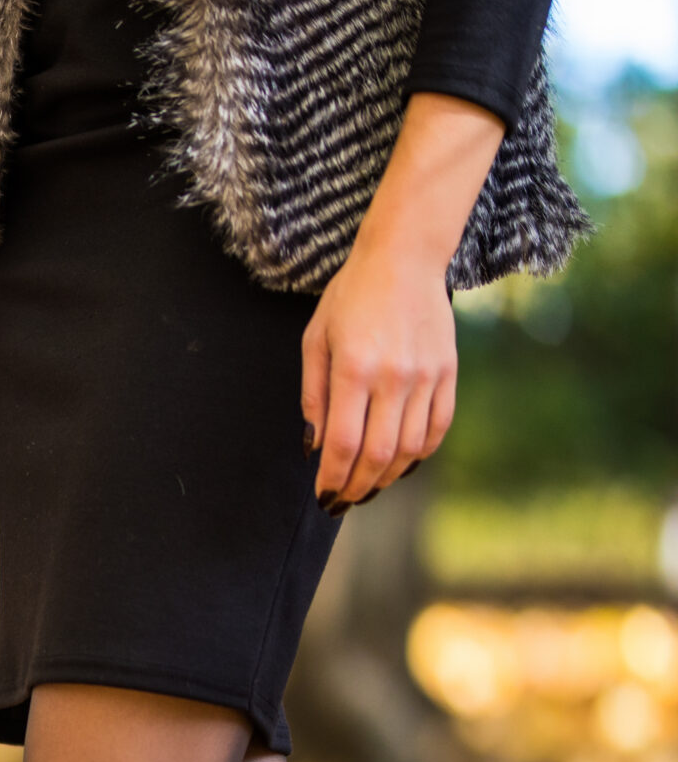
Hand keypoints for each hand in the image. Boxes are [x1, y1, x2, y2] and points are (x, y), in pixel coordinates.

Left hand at [302, 92, 505, 512]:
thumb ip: (313, 397)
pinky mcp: (448, 372)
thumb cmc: (349, 299)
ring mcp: (426, 375)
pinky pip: (438, 426)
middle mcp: (393, 377)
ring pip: (410, 447)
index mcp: (354, 369)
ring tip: (368, 487)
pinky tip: (401, 464)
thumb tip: (314, 448)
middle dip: (358, 487)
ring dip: (387, 476)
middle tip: (343, 501)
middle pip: (378, 453)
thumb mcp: (315, 342)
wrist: (404, 260)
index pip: (343, 443)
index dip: (333, 478)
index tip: (323, 496)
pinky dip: (420, 453)